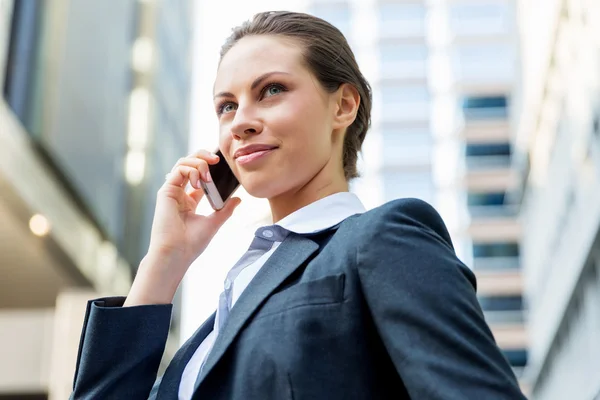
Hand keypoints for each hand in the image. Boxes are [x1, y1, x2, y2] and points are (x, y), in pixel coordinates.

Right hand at [125, 150, 240, 305]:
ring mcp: (172, 191)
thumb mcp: (214, 223)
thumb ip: (225, 210)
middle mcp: (180, 193)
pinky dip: (191, 170)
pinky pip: (178, 170)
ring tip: (209, 175)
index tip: (223, 165)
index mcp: (189, 200)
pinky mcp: (166, 191)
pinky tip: (200, 182)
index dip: (210, 166)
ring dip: (198, 162)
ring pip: (183, 163)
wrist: (177, 254)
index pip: (199, 175)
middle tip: (217, 160)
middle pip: (189, 164)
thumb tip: (239, 199)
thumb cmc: (192, 243)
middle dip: (203, 156)